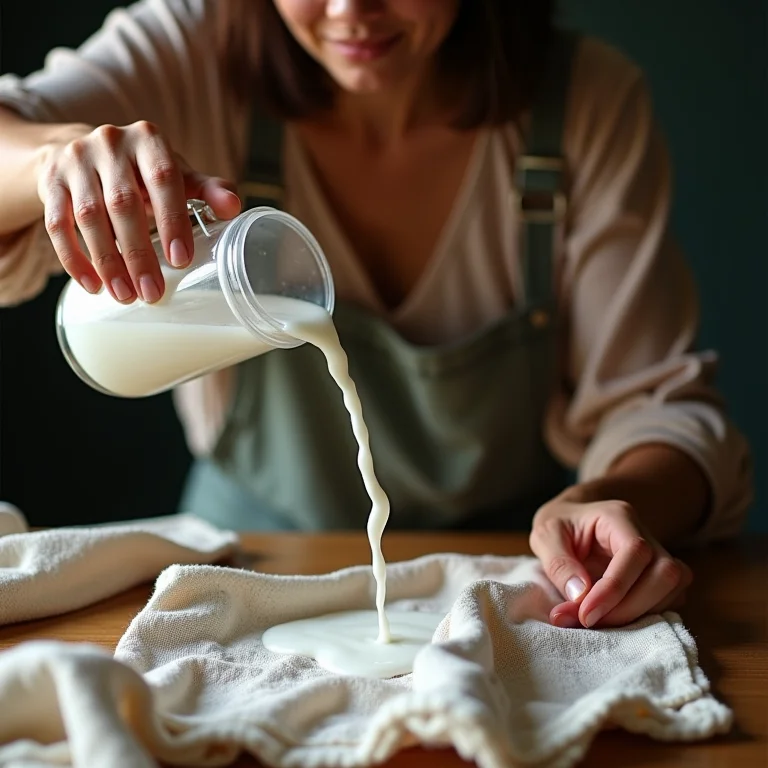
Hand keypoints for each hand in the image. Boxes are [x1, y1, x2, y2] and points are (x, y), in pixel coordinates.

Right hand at [37, 120, 240, 302]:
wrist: (83, 151)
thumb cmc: (142, 170)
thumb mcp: (176, 173)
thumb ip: (205, 189)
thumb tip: (234, 207)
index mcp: (148, 140)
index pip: (163, 179)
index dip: (172, 220)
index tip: (179, 260)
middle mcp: (109, 143)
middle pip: (123, 204)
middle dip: (138, 253)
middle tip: (151, 293)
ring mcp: (74, 160)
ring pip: (88, 217)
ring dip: (108, 262)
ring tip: (125, 296)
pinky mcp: (50, 182)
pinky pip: (57, 224)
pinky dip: (74, 259)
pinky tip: (92, 285)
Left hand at [529, 492, 691, 628]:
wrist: (572, 522)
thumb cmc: (559, 526)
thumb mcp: (545, 535)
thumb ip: (558, 563)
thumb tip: (580, 594)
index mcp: (618, 516)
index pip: (635, 551)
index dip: (615, 588)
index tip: (586, 614)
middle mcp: (646, 534)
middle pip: (664, 574)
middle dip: (628, 607)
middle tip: (588, 621)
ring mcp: (659, 555)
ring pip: (673, 589)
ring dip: (637, 615)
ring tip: (596, 621)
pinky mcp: (661, 577)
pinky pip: (670, 600)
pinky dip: (645, 616)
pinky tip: (613, 618)